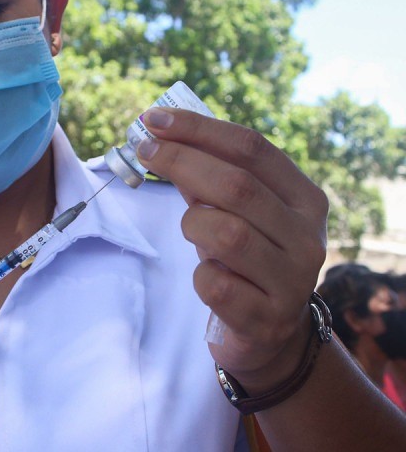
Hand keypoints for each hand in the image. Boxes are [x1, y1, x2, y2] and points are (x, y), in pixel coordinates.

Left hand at [137, 108, 327, 393]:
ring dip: (193, 225)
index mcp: (304, 198)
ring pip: (227, 233)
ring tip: (193, 230)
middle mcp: (307, 236)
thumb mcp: (237, 212)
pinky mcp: (267, 319)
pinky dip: (199, 275)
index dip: (199, 129)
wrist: (269, 333)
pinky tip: (208, 276)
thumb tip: (159, 134)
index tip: (153, 119)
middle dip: (181, 162)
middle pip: (237, 185)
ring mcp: (292, 281)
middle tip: (144, 151)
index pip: (252, 148)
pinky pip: (215, 284)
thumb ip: (210, 176)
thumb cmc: (246, 257)